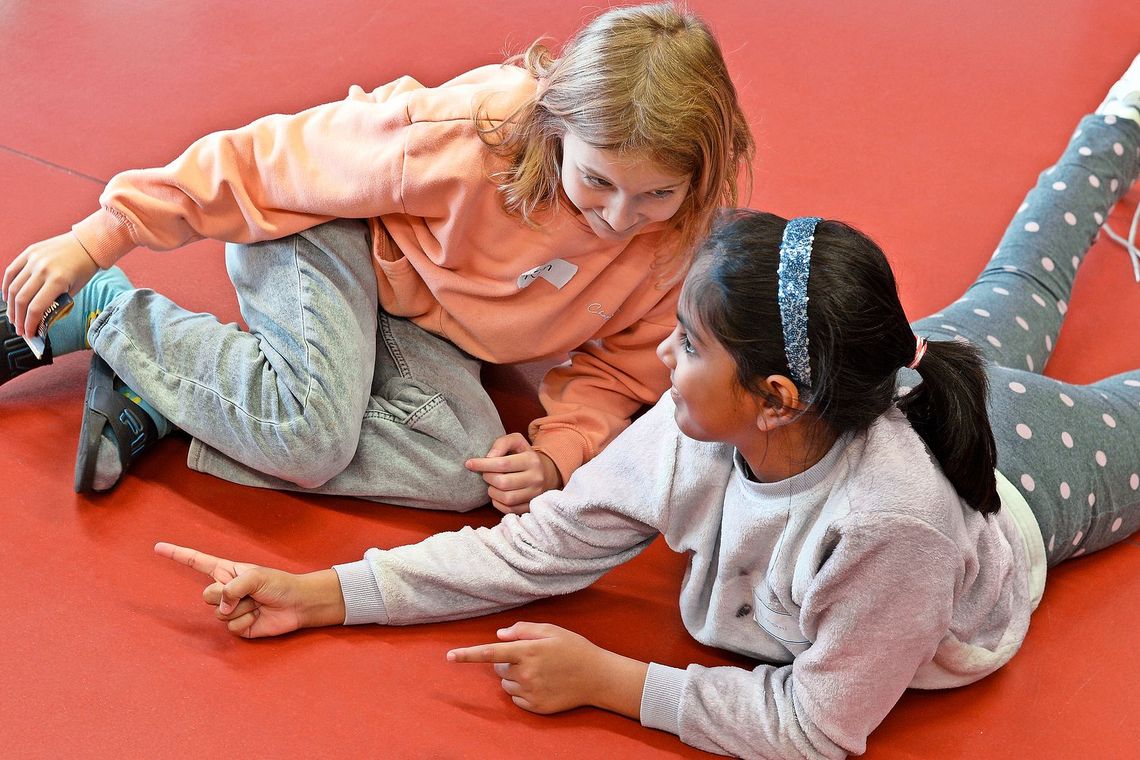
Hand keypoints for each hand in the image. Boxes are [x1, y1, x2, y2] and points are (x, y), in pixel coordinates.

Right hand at [2, 232, 98, 337]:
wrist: (87, 244)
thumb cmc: (83, 268)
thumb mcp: (74, 290)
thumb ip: (56, 303)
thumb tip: (40, 319)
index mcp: (58, 280)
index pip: (36, 308)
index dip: (29, 324)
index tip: (29, 333)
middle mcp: (43, 269)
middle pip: (22, 300)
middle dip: (18, 318)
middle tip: (19, 329)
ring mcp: (34, 260)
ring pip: (14, 287)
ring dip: (11, 306)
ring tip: (13, 317)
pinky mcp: (28, 252)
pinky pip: (11, 271)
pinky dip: (6, 286)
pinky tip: (8, 298)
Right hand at [154, 542, 344, 638]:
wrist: (298, 604)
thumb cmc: (279, 584)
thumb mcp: (255, 576)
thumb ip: (232, 588)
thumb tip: (222, 607)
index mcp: (227, 571)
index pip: (197, 562)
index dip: (177, 555)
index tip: (157, 547)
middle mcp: (225, 589)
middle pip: (207, 596)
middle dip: (227, 595)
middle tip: (249, 594)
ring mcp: (230, 608)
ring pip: (219, 613)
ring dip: (241, 609)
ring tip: (258, 604)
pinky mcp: (238, 626)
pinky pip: (232, 627)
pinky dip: (247, 622)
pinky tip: (259, 616)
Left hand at [447, 622, 646, 717]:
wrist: (598, 677)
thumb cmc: (574, 648)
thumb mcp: (551, 630)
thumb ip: (522, 629)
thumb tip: (499, 634)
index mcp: (527, 651)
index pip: (490, 653)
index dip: (468, 655)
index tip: (449, 657)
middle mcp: (525, 673)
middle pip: (498, 668)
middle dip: (507, 661)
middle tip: (529, 656)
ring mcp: (530, 692)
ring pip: (506, 684)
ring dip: (514, 676)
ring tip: (538, 671)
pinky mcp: (535, 707)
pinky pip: (516, 698)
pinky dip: (522, 691)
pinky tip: (542, 684)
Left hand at [465, 433, 562, 514]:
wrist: (546, 473)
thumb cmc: (524, 455)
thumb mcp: (516, 441)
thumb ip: (502, 443)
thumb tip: (489, 457)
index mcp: (531, 460)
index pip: (503, 464)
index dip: (483, 464)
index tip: (469, 464)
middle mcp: (536, 478)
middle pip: (503, 483)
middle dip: (488, 478)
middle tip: (485, 474)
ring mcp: (534, 494)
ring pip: (506, 498)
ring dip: (492, 492)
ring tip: (492, 484)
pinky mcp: (531, 506)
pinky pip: (509, 509)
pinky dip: (498, 503)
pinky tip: (497, 495)